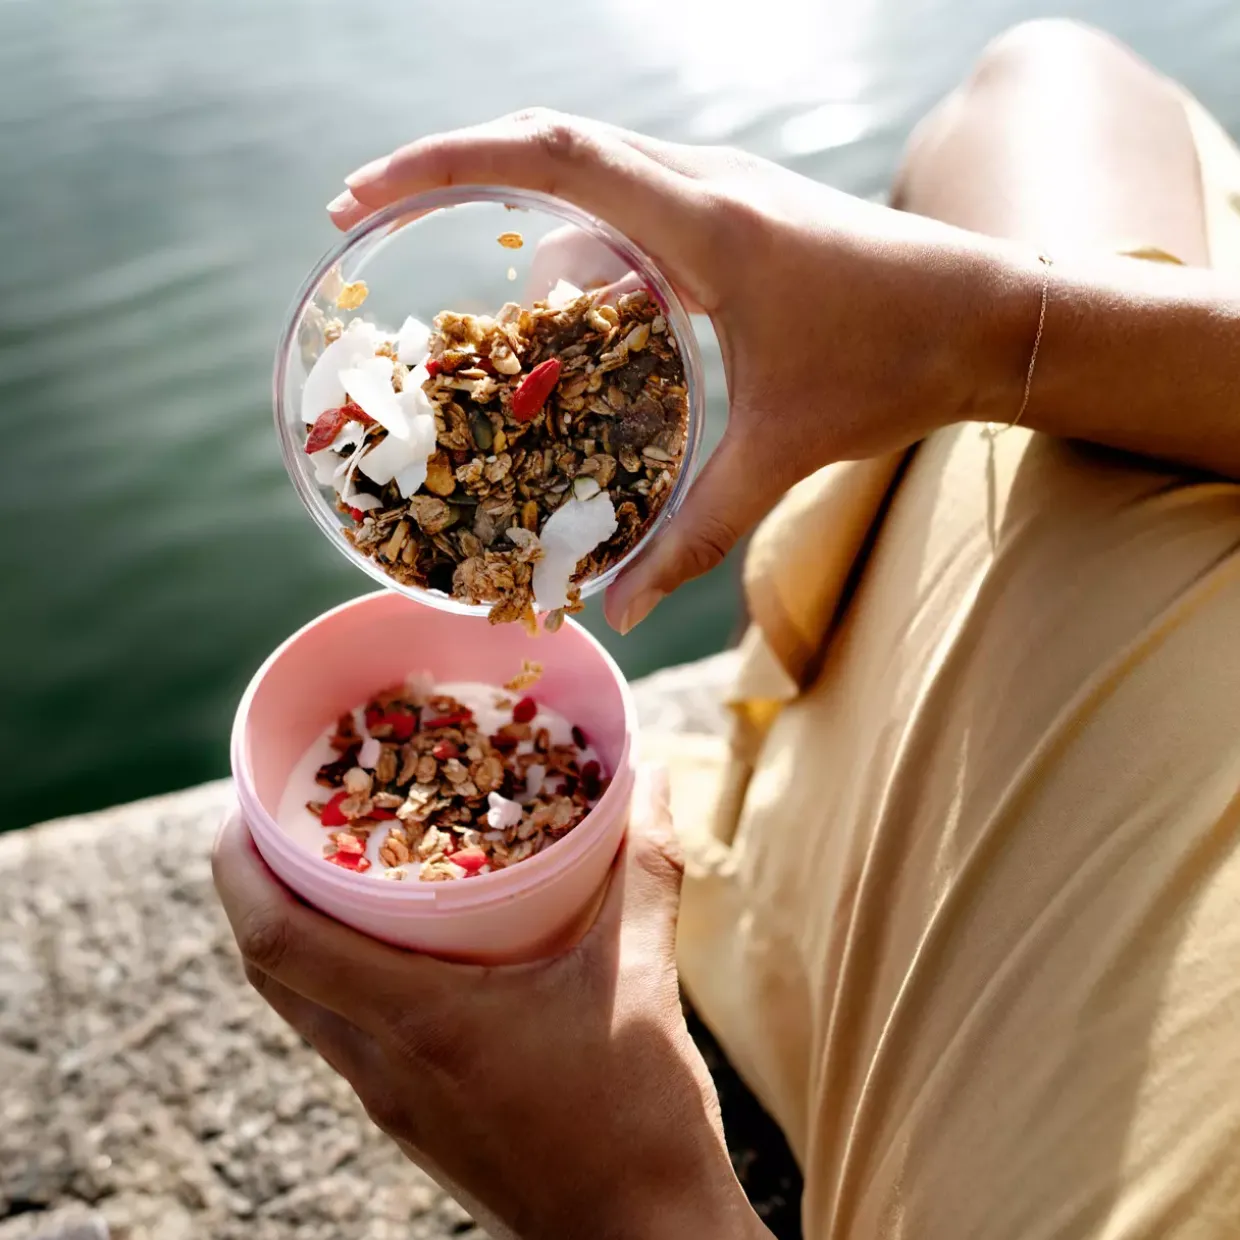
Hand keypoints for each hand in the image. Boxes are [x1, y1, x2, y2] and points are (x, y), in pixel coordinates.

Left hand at [213, 769, 770, 1239]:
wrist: (640, 1238)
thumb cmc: (637, 1118)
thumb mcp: (640, 976)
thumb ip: (645, 867)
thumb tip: (653, 778)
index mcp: (420, 1023)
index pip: (278, 943)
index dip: (239, 870)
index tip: (243, 809)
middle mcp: (384, 1067)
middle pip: (270, 972)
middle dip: (254, 891)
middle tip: (280, 823)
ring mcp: (392, 1102)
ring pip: (302, 1007)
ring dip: (294, 935)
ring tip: (330, 869)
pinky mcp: (414, 1120)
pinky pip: (343, 1035)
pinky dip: (339, 977)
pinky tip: (396, 946)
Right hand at [328, 111, 1033, 630]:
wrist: (996, 311)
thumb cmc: (897, 367)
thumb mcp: (782, 454)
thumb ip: (694, 535)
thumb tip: (621, 612)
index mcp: (702, 223)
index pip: (546, 154)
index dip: (441, 162)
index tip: (362, 195)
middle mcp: (704, 182)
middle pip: (545, 143)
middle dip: (448, 173)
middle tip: (370, 217)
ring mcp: (723, 185)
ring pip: (588, 175)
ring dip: (524, 223)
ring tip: (491, 312)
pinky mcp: (737, 205)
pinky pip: (632, 205)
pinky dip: (583, 246)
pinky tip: (580, 314)